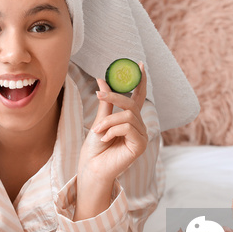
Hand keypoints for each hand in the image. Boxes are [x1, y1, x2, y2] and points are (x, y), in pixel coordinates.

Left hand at [74, 63, 147, 218]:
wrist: (91, 167)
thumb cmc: (94, 148)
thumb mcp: (99, 120)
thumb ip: (105, 102)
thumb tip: (103, 79)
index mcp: (129, 119)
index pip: (138, 97)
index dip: (141, 81)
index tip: (140, 65)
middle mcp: (138, 126)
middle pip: (132, 104)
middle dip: (114, 97)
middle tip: (99, 94)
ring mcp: (141, 136)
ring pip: (127, 116)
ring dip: (108, 121)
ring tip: (98, 131)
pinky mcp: (140, 145)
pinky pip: (128, 128)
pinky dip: (113, 130)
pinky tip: (105, 139)